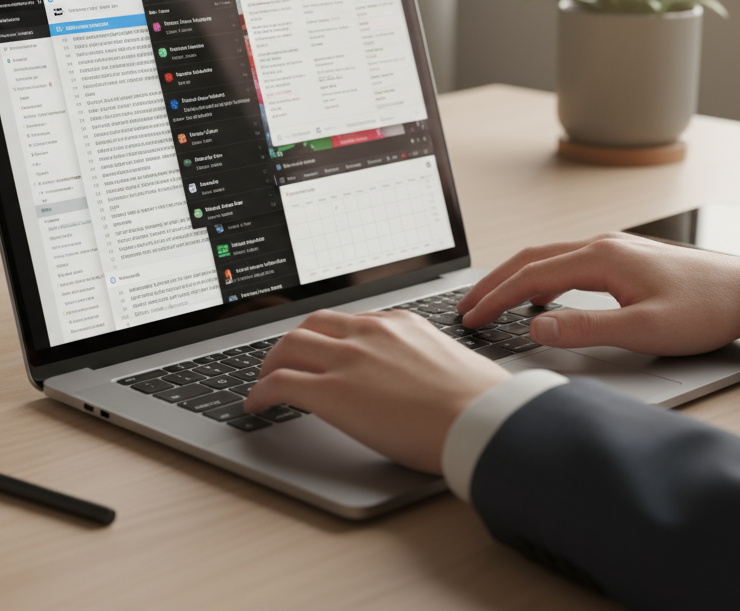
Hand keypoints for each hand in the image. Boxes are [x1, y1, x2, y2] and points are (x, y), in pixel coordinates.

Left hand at [244, 309, 509, 474]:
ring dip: (270, 363)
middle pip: (311, 325)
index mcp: (399, 323)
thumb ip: (422, 359)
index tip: (321, 348)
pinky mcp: (332, 392)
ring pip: (288, 347)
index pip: (348, 321)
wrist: (482, 419)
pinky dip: (261, 392)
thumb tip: (419, 378)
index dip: (326, 336)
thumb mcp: (449, 362)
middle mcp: (369, 333)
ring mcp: (348, 359)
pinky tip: (257, 404)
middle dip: (291, 343)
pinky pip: (280, 383)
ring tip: (263, 381)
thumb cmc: (479, 403)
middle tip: (282, 361)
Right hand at [458, 233, 739, 354]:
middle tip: (466, 308)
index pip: (531, 276)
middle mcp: (602, 245)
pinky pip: (566, 261)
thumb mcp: (644, 330)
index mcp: (601, 258)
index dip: (495, 298)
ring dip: (514, 278)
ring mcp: (613, 248)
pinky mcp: (623, 258)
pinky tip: (540, 295)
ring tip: (491, 301)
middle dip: (493, 283)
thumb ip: (585, 329)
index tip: (471, 318)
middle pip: (530, 259)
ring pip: (547, 257)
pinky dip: (539, 276)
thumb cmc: (707, 310)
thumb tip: (536, 327)